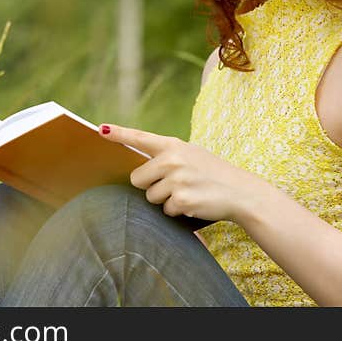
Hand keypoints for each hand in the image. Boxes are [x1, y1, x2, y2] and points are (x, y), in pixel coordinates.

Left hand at [97, 123, 263, 222]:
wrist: (241, 192)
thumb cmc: (213, 173)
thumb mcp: (191, 155)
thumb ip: (167, 156)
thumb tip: (137, 172)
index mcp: (174, 145)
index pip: (140, 138)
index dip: (119, 134)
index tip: (100, 129)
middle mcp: (173, 160)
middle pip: (137, 179)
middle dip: (150, 185)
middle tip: (175, 183)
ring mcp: (177, 180)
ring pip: (150, 197)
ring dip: (166, 200)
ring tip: (188, 192)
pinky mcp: (181, 200)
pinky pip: (165, 210)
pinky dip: (177, 211)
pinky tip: (194, 202)